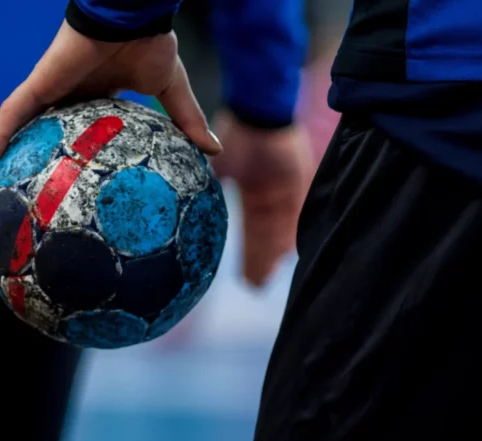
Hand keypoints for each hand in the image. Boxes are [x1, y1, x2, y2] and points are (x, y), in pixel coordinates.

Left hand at [0, 21, 221, 180]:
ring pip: (18, 124)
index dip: (69, 147)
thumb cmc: (149, 43)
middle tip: (18, 181)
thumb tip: (214, 151)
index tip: (66, 172)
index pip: (75, 126)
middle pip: (41, 128)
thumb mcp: (169, 90)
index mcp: (95, 94)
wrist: (131, 15)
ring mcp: (50, 89)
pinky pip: (11, 114)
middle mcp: (67, 93)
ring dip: (1, 149)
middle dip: (28, 151)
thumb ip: (186, 120)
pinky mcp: (38, 84)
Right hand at [209, 112, 312, 286]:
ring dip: (273, 253)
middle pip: (263, 235)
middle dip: (258, 259)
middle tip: (253, 286)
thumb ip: (206, 186)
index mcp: (250, 191)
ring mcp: (285, 191)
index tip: (238, 273)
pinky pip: (297, 214)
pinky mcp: (300, 183)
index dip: (244, 251)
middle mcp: (269, 196)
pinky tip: (287, 254)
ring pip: (280, 230)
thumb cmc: (235, 136)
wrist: (258, 114)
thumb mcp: (216, 166)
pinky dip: (291, 234)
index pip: (247, 228)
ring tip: (267, 278)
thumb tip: (181, 208)